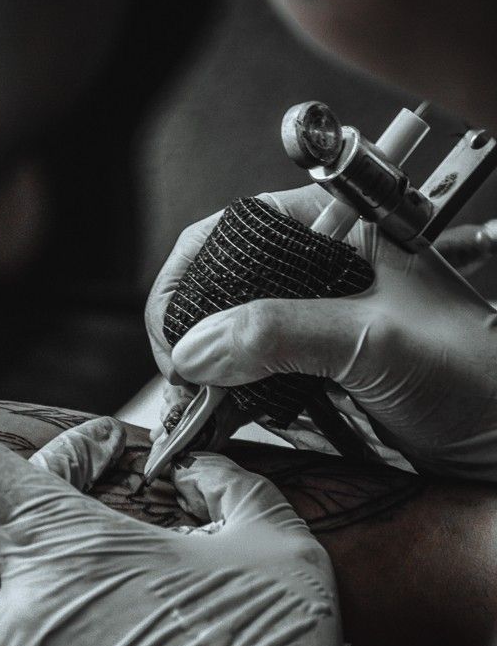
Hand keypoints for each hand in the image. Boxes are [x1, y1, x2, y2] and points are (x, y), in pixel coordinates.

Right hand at [146, 188, 496, 479]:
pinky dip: (228, 395)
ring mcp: (317, 320)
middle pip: (223, 283)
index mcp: (339, 228)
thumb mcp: (374, 341)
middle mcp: (321, 268)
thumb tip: (197, 347)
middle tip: (184, 380)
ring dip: (206, 370)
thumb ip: (281, 334)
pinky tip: (219, 417)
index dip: (191, 279)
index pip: (233, 230)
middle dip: (192, 330)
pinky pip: (253, 373)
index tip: (178, 338)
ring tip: (196, 406)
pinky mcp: (317, 368)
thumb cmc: (475, 375)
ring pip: (233, 332)